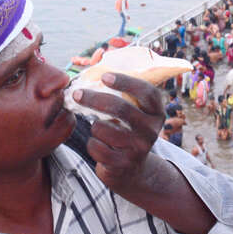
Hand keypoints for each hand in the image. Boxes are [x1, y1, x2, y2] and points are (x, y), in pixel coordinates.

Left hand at [72, 73, 164, 191]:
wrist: (132, 169)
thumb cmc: (126, 131)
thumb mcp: (133, 113)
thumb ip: (122, 93)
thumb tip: (96, 64)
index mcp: (156, 112)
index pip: (146, 92)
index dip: (125, 82)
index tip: (105, 76)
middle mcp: (151, 129)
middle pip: (120, 108)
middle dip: (94, 99)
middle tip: (76, 94)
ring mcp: (139, 148)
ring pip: (103, 128)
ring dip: (94, 127)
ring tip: (100, 130)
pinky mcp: (124, 164)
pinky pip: (97, 147)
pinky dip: (92, 145)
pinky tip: (101, 146)